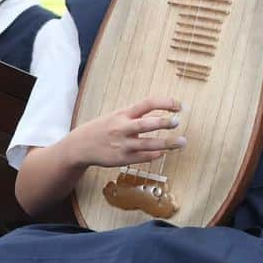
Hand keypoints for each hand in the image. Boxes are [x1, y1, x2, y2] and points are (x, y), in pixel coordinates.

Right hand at [67, 97, 184, 168]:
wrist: (81, 146)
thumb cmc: (105, 127)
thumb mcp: (118, 115)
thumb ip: (138, 114)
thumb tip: (164, 112)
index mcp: (124, 113)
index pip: (147, 104)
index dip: (164, 103)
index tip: (179, 105)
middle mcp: (123, 128)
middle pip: (146, 125)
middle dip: (163, 123)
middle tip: (178, 122)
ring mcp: (122, 145)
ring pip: (147, 144)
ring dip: (166, 144)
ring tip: (182, 142)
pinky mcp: (121, 159)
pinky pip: (142, 157)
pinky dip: (154, 155)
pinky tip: (163, 153)